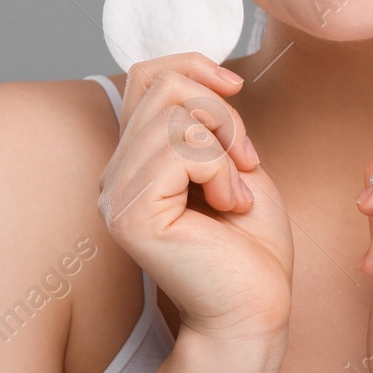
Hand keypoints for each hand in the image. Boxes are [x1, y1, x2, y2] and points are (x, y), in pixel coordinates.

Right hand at [97, 52, 292, 349]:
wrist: (256, 306)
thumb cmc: (251, 244)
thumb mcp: (233, 159)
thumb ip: (205, 118)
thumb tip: (201, 72)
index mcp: (136, 159)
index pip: (146, 75)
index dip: (192, 66)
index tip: (233, 90)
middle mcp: (115, 174)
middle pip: (165, 87)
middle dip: (222, 115)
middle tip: (245, 162)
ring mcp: (117, 195)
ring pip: (175, 116)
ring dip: (225, 147)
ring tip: (235, 192)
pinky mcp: (131, 214)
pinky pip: (180, 151)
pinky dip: (220, 170)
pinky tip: (228, 206)